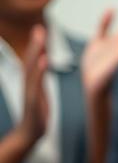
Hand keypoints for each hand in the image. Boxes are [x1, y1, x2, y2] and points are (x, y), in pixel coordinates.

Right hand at [16, 26, 48, 145]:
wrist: (30, 134)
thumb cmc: (37, 114)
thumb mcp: (40, 94)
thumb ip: (40, 80)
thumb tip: (44, 66)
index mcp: (33, 82)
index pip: (35, 60)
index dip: (38, 45)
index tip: (42, 29)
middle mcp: (29, 84)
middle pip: (31, 60)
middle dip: (36, 44)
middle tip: (39, 27)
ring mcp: (30, 92)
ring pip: (32, 69)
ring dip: (36, 53)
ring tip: (41, 39)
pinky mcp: (33, 101)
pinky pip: (36, 84)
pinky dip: (40, 71)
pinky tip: (44, 61)